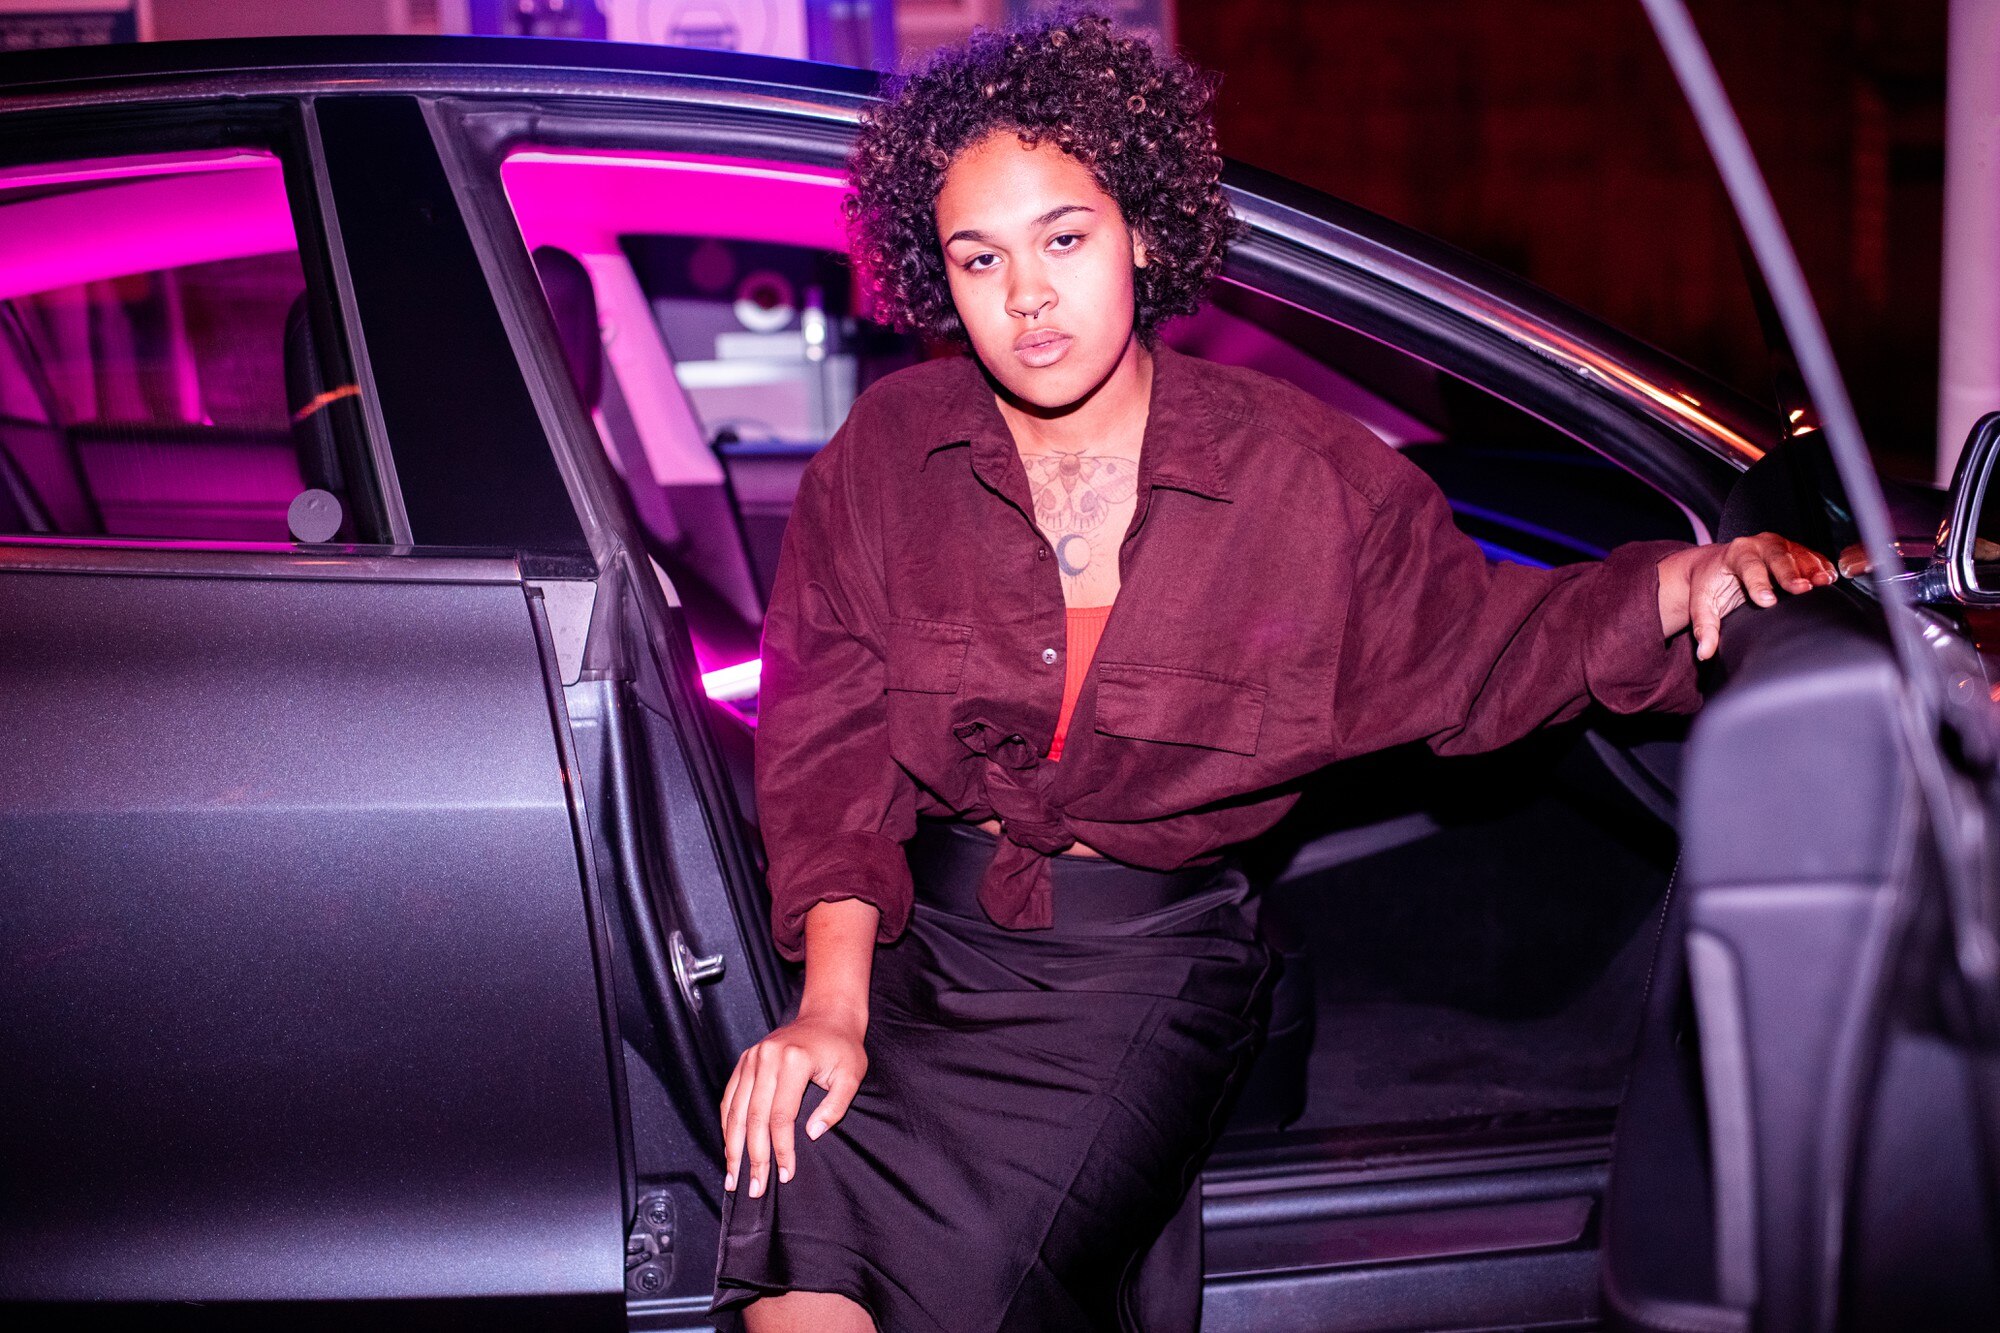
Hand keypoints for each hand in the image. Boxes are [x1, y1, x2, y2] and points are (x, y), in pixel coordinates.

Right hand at [720, 1002, 867, 1197]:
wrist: (827, 1017)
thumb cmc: (842, 1048)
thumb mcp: (852, 1075)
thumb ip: (836, 1106)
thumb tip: (812, 1135)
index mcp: (793, 1061)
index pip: (781, 1116)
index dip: (781, 1149)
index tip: (785, 1175)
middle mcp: (767, 1058)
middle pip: (754, 1117)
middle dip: (753, 1158)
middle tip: (754, 1189)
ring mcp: (751, 1058)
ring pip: (735, 1110)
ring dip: (733, 1147)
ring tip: (734, 1177)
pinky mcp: (744, 1060)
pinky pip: (729, 1097)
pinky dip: (727, 1125)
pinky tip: (729, 1148)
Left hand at [1657, 532, 1837, 660]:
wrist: (1716, 564)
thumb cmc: (1711, 584)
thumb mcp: (1701, 604)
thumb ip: (1703, 626)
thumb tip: (1705, 653)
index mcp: (1736, 553)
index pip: (1748, 567)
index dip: (1758, 583)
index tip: (1767, 601)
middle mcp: (1759, 544)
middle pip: (1778, 556)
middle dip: (1790, 573)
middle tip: (1804, 588)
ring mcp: (1780, 546)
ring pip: (1799, 554)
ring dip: (1812, 568)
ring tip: (1824, 582)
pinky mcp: (1795, 551)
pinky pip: (1812, 556)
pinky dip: (1822, 566)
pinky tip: (1830, 577)